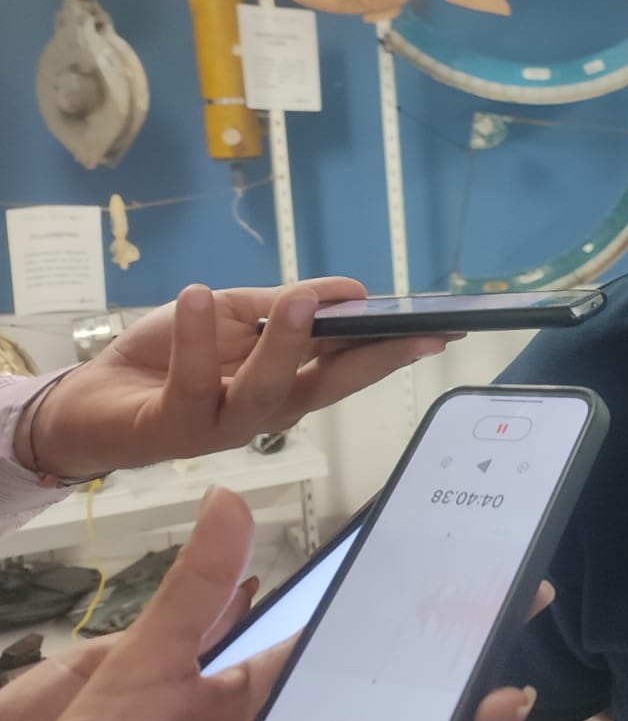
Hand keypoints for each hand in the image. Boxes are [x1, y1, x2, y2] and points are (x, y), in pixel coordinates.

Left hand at [0, 487, 541, 720]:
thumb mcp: (136, 672)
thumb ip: (193, 593)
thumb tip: (228, 499)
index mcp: (265, 691)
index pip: (359, 646)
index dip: (417, 616)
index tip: (472, 581)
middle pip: (396, 711)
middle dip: (459, 681)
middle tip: (510, 642)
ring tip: (488, 714)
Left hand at [19, 279, 452, 478]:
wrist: (90, 401)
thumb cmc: (167, 358)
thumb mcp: (234, 316)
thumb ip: (286, 305)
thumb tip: (350, 292)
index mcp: (288, 385)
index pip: (353, 366)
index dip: (398, 350)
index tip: (443, 332)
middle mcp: (265, 413)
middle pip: (328, 388)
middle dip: (373, 359)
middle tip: (410, 330)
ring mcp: (222, 425)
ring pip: (267, 391)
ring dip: (286, 344)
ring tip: (299, 299)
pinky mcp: (172, 428)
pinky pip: (191, 384)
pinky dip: (195, 338)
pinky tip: (198, 296)